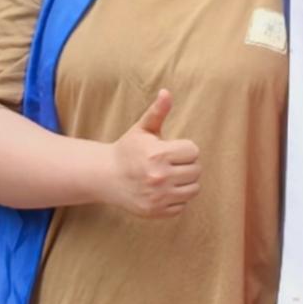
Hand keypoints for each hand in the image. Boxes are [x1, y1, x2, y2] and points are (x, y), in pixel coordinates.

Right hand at [101, 87, 201, 217]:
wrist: (106, 176)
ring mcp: (157, 196)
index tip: (172, 150)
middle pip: (196, 170)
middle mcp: (158, 176)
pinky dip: (176, 199)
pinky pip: (182, 206)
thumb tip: (166, 92)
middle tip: (172, 164)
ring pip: (194, 190)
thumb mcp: (142, 129)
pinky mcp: (155, 211)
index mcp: (157, 154)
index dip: (184, 149)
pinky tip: (163, 190)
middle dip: (186, 165)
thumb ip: (157, 112)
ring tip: (171, 176)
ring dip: (186, 183)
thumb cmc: (128, 149)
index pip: (193, 151)